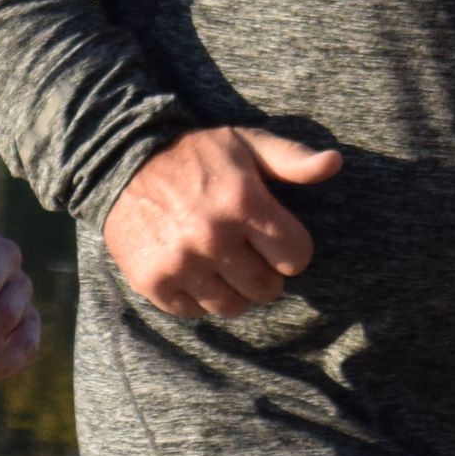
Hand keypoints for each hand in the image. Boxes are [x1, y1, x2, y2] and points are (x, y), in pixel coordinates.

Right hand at [102, 123, 334, 317]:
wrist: (120, 165)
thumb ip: (292, 159)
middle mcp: (212, 236)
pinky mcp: (153, 281)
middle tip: (250, 257)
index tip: (276, 240)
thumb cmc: (195, 155)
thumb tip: (334, 163)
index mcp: (243, 202)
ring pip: (232, 306)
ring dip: (234, 291)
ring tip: (223, 267)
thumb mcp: (246, 144)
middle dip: (266, 275)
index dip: (291, 251)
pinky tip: (194, 271)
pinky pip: (194, 311)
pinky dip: (198, 297)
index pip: (296, 256)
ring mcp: (181, 263)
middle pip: (266, 288)